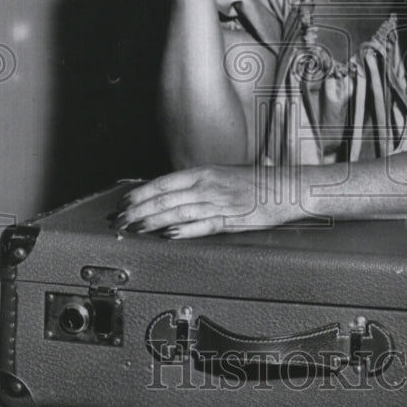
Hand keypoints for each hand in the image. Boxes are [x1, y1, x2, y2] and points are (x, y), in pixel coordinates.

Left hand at [112, 165, 288, 238]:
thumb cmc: (255, 183)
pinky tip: (169, 234)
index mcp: (204, 172)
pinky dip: (186, 230)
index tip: (123, 203)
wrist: (287, 188)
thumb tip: (170, 194)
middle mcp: (209, 185)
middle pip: (166, 198)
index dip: (140, 193)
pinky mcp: (232, 220)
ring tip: (135, 229)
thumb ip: (197, 185)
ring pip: (179, 212)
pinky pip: (204, 225)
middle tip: (120, 221)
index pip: (164, 182)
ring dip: (153, 221)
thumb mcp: (222, 176)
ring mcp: (220, 203)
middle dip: (139, 210)